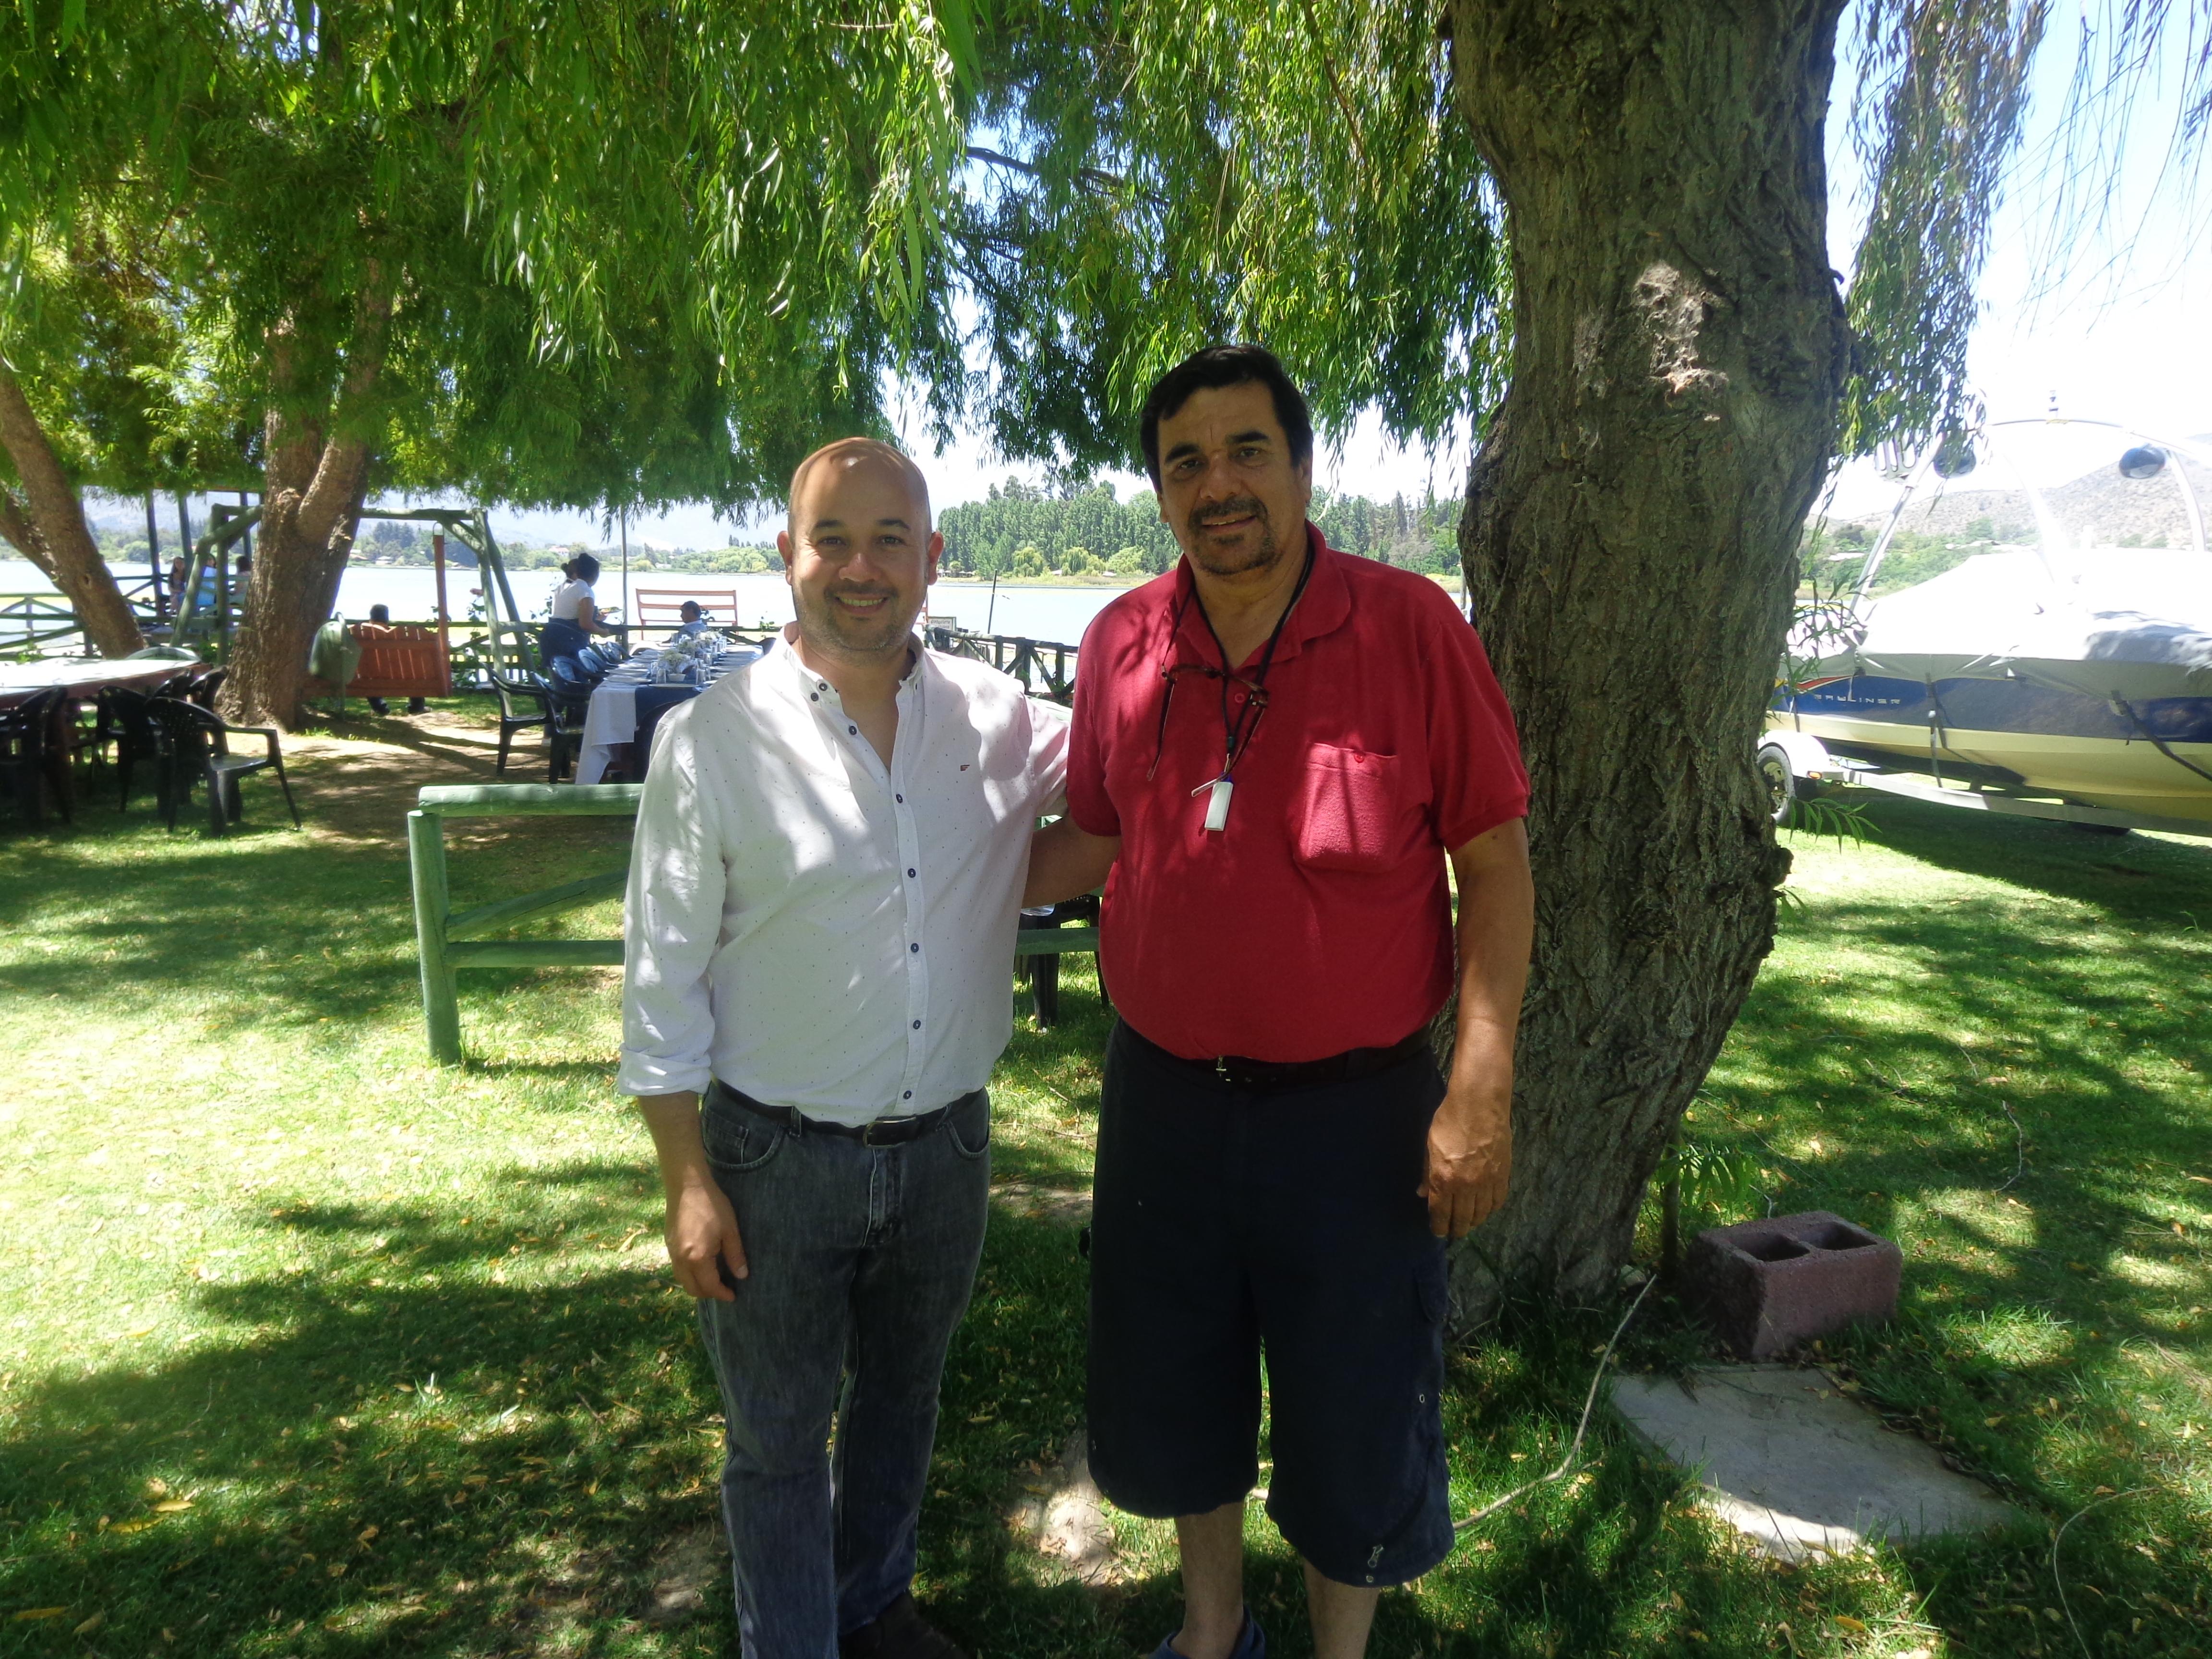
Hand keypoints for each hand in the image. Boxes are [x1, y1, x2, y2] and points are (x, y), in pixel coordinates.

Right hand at [664, 1174, 747, 1299]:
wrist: (687, 1185)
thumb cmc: (712, 1205)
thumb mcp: (730, 1230)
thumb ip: (735, 1255)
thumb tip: (742, 1276)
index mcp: (697, 1258)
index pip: (709, 1286)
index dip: (722, 1294)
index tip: (733, 1296)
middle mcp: (681, 1260)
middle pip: (692, 1289)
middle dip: (709, 1294)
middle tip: (724, 1289)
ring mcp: (671, 1253)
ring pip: (682, 1281)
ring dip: (697, 1286)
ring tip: (713, 1280)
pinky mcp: (668, 1245)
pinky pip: (677, 1269)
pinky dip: (689, 1275)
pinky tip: (701, 1267)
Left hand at [1419, 1092, 1510, 1239]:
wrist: (1480, 1104)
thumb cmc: (1449, 1121)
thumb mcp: (1430, 1146)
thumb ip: (1426, 1173)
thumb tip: (1421, 1193)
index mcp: (1443, 1180)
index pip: (1440, 1214)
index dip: (1439, 1227)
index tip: (1439, 1231)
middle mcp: (1466, 1186)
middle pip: (1463, 1219)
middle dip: (1457, 1228)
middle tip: (1454, 1231)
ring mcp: (1487, 1182)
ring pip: (1482, 1214)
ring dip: (1474, 1221)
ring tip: (1469, 1222)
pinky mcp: (1503, 1175)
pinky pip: (1497, 1201)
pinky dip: (1490, 1208)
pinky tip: (1485, 1208)